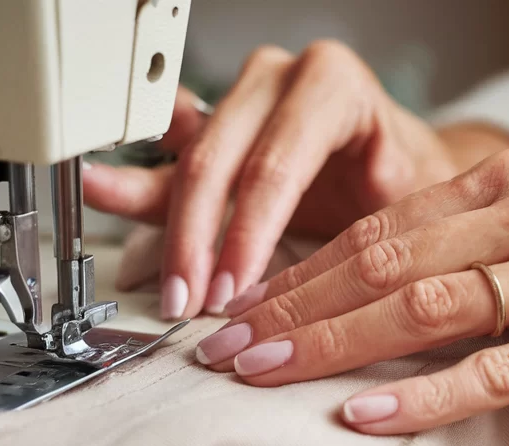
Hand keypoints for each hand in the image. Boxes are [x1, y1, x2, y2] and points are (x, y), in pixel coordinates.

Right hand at [83, 40, 508, 318]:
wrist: (397, 167)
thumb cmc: (404, 177)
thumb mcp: (407, 188)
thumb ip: (380, 187)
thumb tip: (359, 197)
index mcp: (330, 84)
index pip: (274, 164)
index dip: (246, 233)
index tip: (228, 290)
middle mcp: (277, 80)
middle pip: (219, 161)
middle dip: (199, 240)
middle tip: (190, 302)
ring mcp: (239, 99)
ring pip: (188, 159)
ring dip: (170, 226)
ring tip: (160, 277)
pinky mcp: (216, 128)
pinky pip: (170, 155)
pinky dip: (138, 181)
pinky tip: (100, 186)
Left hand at [195, 149, 508, 434]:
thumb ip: (452, 245)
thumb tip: (353, 284)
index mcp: (503, 184)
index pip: (377, 229)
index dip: (301, 271)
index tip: (243, 305)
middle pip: (385, 264)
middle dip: (295, 308)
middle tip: (228, 344)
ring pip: (428, 308)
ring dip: (334, 344)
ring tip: (267, 370)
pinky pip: (499, 368)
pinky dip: (426, 393)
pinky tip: (366, 413)